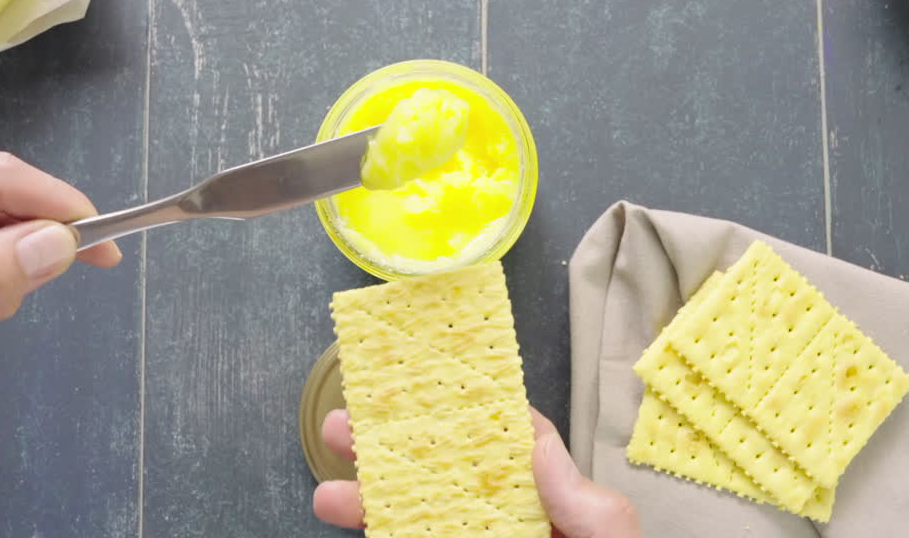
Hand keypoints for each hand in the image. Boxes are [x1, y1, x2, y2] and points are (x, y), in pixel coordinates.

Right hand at [313, 407, 640, 537]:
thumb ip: (583, 500)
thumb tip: (536, 438)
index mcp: (547, 504)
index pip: (496, 447)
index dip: (453, 414)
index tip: (409, 385)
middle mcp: (507, 524)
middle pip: (440, 479)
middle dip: (387, 452)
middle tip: (341, 429)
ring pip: (417, 520)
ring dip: (368, 505)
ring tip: (326, 495)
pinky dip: (379, 537)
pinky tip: (355, 537)